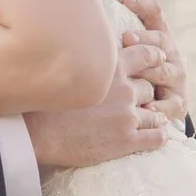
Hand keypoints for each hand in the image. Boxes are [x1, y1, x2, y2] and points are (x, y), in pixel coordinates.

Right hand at [24, 42, 168, 167]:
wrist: (35, 132)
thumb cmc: (45, 100)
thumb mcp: (71, 69)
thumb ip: (91, 63)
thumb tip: (96, 57)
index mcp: (111, 68)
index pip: (145, 55)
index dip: (154, 58)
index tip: (159, 60)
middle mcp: (124, 89)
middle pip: (149, 87)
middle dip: (146, 94)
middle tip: (141, 100)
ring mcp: (127, 115)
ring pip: (155, 113)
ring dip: (154, 116)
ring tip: (152, 120)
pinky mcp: (126, 140)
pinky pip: (156, 137)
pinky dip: (160, 136)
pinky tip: (158, 136)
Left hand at [120, 0, 188, 123]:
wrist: (163, 95)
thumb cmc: (145, 50)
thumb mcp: (141, 20)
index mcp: (159, 30)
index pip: (153, 11)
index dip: (139, 3)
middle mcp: (170, 51)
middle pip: (159, 41)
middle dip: (144, 39)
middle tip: (125, 37)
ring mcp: (175, 77)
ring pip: (163, 71)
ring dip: (150, 71)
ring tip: (136, 70)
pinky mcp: (177, 104)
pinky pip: (168, 105)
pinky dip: (160, 108)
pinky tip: (148, 108)